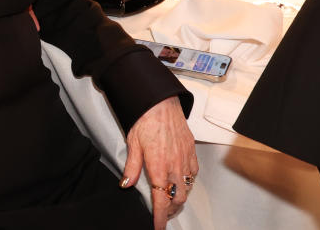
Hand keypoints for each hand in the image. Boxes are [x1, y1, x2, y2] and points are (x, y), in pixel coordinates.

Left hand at [120, 96, 197, 228]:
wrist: (161, 102)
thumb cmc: (145, 119)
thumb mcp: (132, 143)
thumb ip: (131, 166)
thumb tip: (126, 183)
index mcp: (158, 167)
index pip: (161, 201)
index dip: (161, 217)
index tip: (158, 227)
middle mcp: (174, 166)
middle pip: (177, 199)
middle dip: (170, 210)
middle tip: (162, 213)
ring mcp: (185, 159)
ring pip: (187, 188)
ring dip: (179, 197)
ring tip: (171, 200)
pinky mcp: (192, 152)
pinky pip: (193, 174)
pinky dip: (187, 182)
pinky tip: (181, 181)